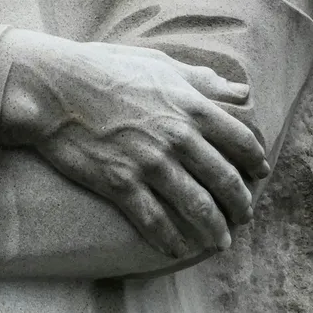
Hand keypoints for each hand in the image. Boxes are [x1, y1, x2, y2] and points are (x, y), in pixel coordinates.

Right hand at [0, 31, 268, 256]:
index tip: (259, 174)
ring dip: (214, 231)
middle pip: (226, 181)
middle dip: (240, 205)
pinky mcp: (121, 184)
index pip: (241, 141)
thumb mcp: (158, 64)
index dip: (255, 162)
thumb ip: (202, 81)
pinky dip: (171, 241)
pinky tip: (177, 249)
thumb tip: (241, 91)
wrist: (53, 86)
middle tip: (244, 217)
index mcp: (191, 105)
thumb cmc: (104, 68)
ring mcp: (150, 163)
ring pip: (197, 208)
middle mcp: (178, 137)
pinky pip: (155, 222)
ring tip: (219, 242)